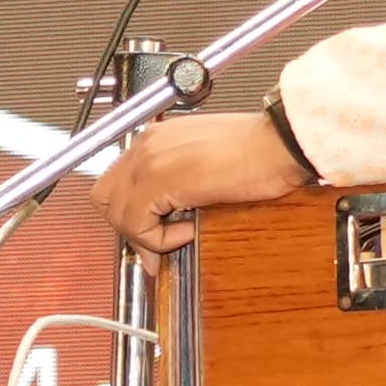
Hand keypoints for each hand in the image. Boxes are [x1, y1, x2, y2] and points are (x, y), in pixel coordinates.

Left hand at [90, 112, 307, 249]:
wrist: (279, 142)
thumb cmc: (258, 150)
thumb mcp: (205, 165)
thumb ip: (178, 188)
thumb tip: (168, 221)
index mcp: (155, 138)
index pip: (118, 183)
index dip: (130, 215)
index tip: (151, 237)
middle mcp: (145, 145)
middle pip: (106, 198)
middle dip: (128, 228)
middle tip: (156, 246)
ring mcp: (149, 160)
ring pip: (117, 213)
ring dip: (145, 235)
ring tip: (180, 235)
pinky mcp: (159, 179)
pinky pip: (137, 224)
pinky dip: (159, 238)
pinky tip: (190, 230)